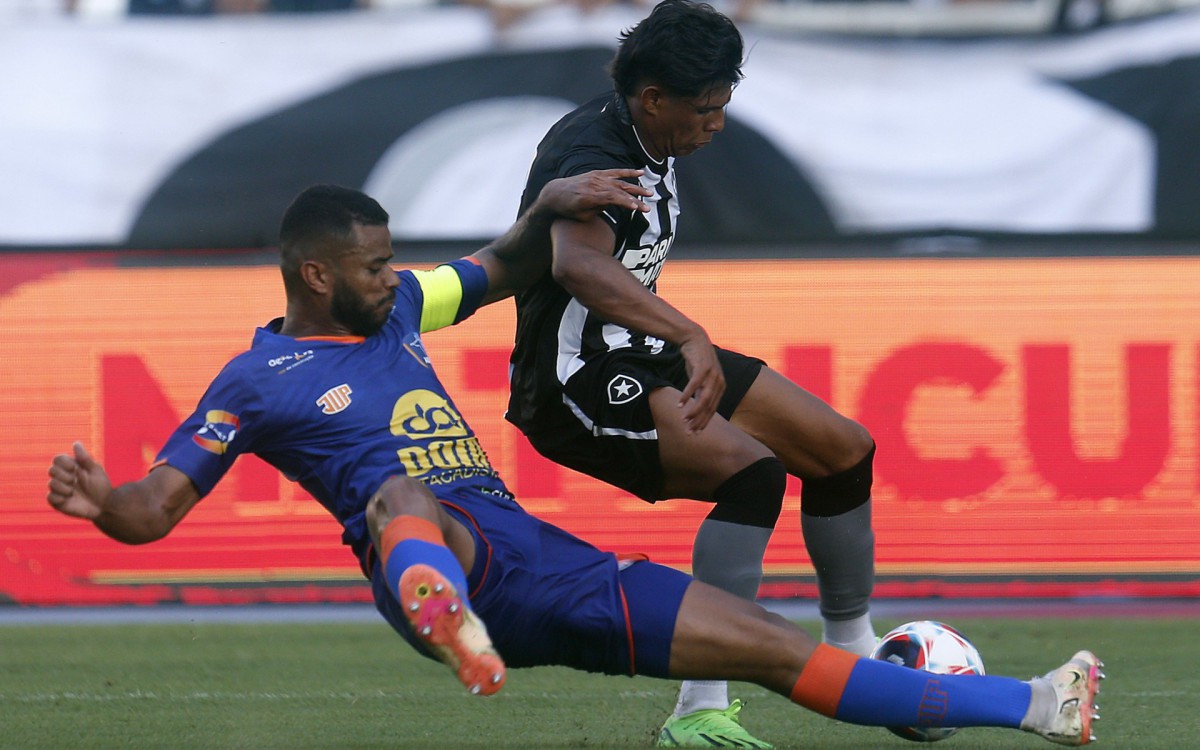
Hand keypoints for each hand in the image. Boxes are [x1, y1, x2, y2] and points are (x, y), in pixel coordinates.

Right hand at [47, 442, 111, 521]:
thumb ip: (84, 458)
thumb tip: (76, 443)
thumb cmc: (101, 486)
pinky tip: (69, 499)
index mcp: (71, 467)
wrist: (103, 505)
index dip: (64, 463)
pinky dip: (60, 497)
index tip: (75, 468)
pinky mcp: (57, 502)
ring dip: (64, 488)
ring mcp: (59, 490)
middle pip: (51, 470)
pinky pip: (50, 497)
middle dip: (64, 475)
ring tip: (74, 492)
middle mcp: (63, 477)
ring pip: (51, 484)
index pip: (57, 459)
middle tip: (75, 481)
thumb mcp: (95, 470)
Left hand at [537, 169, 651, 220]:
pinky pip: (615, 172)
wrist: (555, 193)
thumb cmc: (568, 209)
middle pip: (619, 191)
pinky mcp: (597, 173)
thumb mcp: (581, 216)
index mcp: (589, 197)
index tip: (637, 208)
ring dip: (636, 188)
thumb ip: (598, 210)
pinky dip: (628, 171)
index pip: (612, 199)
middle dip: (635, 199)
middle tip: (648, 207)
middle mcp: (594, 185)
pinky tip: (641, 172)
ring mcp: (596, 178)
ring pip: (620, 182)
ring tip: (650, 193)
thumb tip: (613, 205)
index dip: (625, 203)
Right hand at [677, 333, 724, 432]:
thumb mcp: (701, 379)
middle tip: (689, 431)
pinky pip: (694, 385)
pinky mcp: (702, 368)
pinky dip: (687, 395)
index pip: (712, 409)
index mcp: (720, 387)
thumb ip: (701, 393)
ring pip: (704, 398)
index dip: (704, 422)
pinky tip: (680, 404)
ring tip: (684, 419)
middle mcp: (719, 382)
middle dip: (699, 421)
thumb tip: (696, 409)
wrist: (695, 339)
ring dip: (693, 411)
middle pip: (709, 407)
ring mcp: (712, 375)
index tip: (694, 432)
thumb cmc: (697, 361)